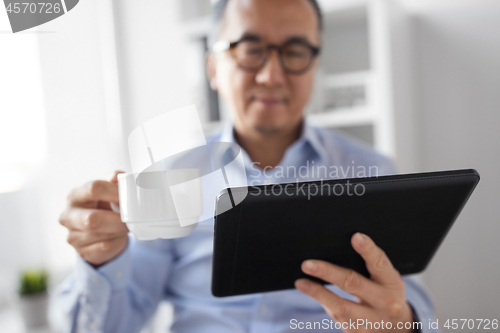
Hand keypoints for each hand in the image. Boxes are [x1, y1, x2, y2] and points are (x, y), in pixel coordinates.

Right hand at [59, 171, 128, 266]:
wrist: (95, 232)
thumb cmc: (103, 207)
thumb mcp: (107, 192)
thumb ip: (114, 183)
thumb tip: (119, 175)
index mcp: (76, 196)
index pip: (94, 189)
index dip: (115, 192)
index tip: (131, 197)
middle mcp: (68, 216)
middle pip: (93, 219)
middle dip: (117, 219)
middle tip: (133, 218)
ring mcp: (72, 236)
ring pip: (101, 235)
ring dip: (119, 231)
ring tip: (126, 226)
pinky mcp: (81, 252)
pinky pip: (105, 247)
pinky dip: (118, 242)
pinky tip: (120, 236)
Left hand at [295, 233, 415, 331]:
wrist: (397, 329)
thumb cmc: (385, 293)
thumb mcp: (387, 279)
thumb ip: (371, 265)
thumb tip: (344, 244)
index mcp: (392, 283)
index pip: (380, 263)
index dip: (368, 250)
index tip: (356, 237)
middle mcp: (384, 302)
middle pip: (353, 284)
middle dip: (328, 272)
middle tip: (308, 264)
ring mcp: (372, 320)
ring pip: (341, 306)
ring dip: (318, 293)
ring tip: (301, 282)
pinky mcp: (359, 331)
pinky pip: (337, 316)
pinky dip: (322, 302)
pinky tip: (310, 291)